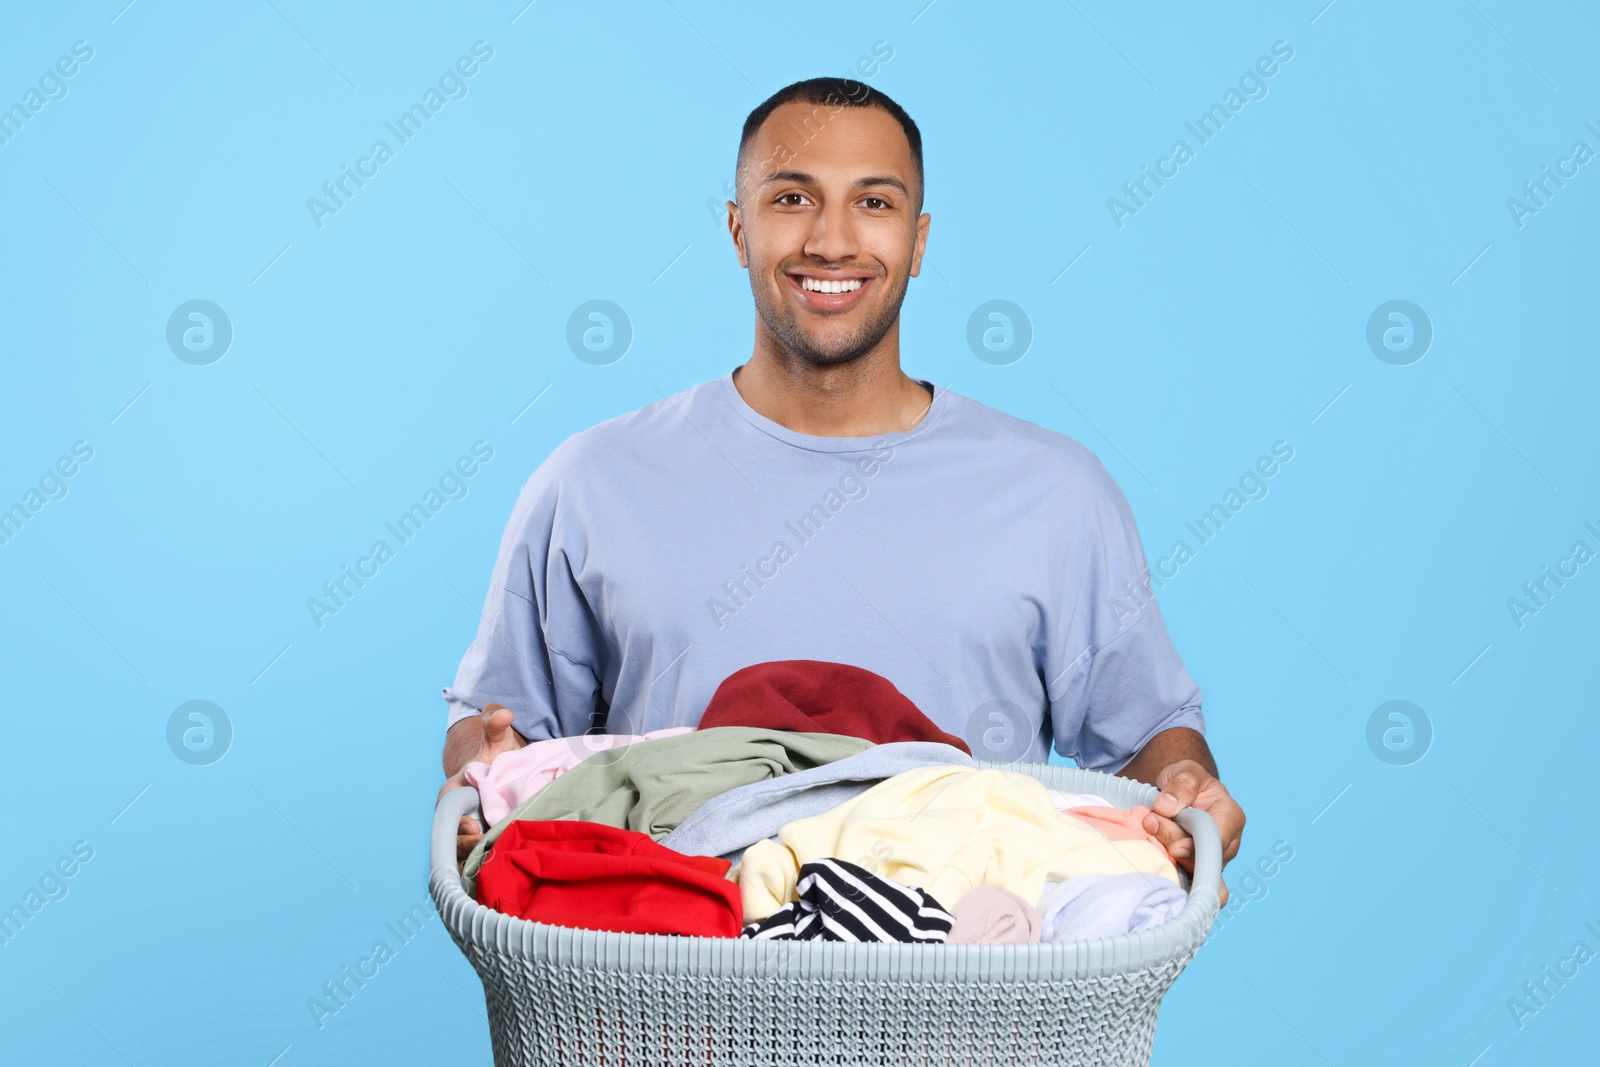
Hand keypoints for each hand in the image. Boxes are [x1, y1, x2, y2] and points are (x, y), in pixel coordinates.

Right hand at [437, 703, 526, 866]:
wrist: (501, 774)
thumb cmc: (495, 755)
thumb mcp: (496, 737)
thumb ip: (495, 722)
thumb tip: (502, 714)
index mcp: (453, 792)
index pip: (448, 809)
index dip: (458, 821)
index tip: (476, 826)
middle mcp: (456, 816)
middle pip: (454, 838)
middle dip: (467, 848)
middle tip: (488, 849)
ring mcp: (467, 834)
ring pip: (463, 856)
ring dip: (476, 863)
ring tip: (494, 867)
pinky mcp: (481, 847)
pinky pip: (478, 863)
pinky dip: (485, 870)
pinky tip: (500, 876)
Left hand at [1139, 759, 1244, 905]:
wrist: (1178, 793)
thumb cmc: (1186, 782)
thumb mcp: (1186, 771)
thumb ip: (1181, 784)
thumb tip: (1167, 807)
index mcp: (1230, 817)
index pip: (1219, 841)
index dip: (1196, 847)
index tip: (1174, 847)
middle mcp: (1226, 844)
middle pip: (1203, 859)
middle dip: (1175, 845)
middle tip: (1151, 823)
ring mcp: (1210, 860)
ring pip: (1192, 871)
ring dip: (1167, 855)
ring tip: (1150, 828)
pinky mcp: (1193, 870)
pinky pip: (1184, 880)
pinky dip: (1167, 872)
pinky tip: (1153, 862)